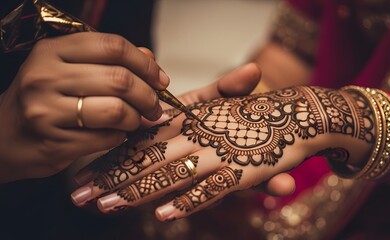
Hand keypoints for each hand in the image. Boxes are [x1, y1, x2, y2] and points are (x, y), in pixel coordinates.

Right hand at [0, 32, 167, 182]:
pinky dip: (120, 137)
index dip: (145, 63)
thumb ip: (108, 60)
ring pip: (117, 111)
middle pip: (119, 79)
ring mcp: (47, 111)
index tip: (160, 79)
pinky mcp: (54, 143)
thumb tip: (149, 59)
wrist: (3, 136)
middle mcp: (46, 77)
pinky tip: (115, 134)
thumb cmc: (43, 99)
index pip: (112, 46)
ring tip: (135, 121)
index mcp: (52, 51)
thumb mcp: (67, 69)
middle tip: (154, 106)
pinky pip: (107, 138)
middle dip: (148, 96)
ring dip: (136, 119)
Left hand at [71, 86, 372, 220]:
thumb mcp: (217, 115)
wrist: (296, 114)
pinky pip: (209, 189)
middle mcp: (197, 136)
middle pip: (147, 159)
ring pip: (169, 174)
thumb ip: (189, 130)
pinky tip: (162, 214)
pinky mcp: (240, 172)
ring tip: (107, 205)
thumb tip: (160, 136)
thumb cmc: (251, 116)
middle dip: (112, 178)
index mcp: (189, 121)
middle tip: (80, 196)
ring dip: (137, 191)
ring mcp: (217, 154)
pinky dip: (187, 201)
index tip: (85, 174)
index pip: (142, 141)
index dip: (113, 158)